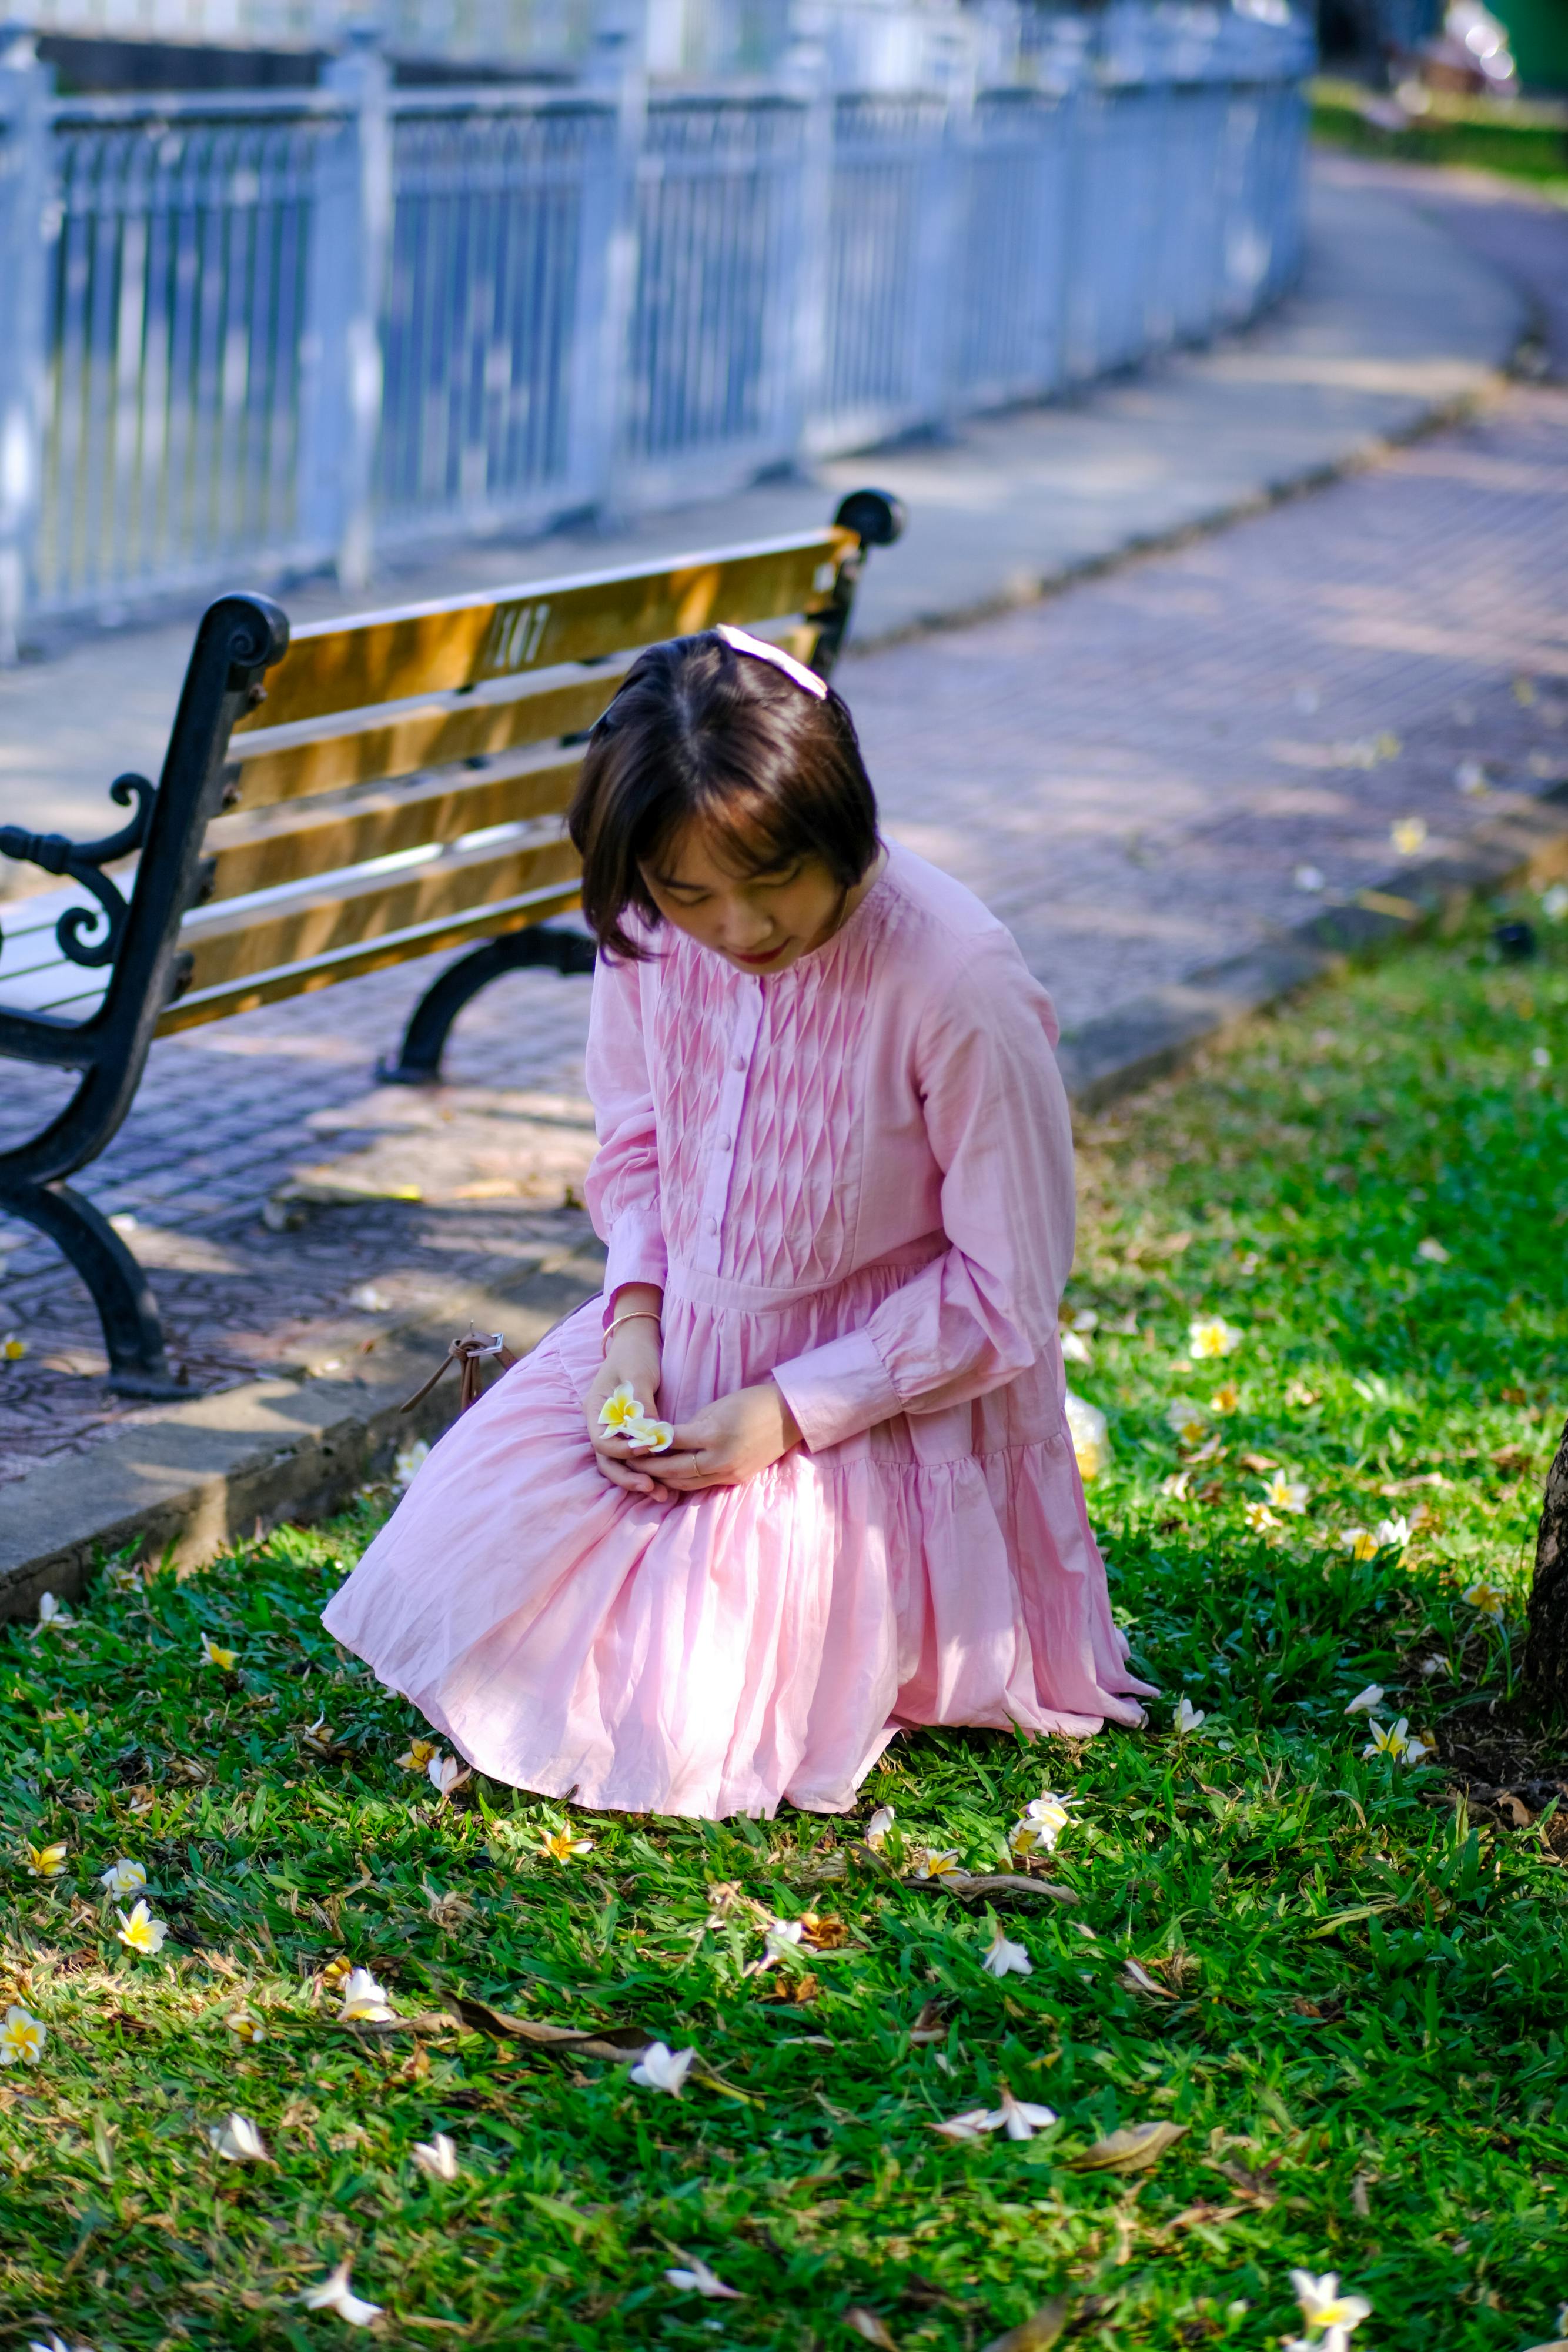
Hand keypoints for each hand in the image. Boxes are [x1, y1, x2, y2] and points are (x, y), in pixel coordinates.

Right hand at [585, 1292, 664, 1496]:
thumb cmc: (635, 1355)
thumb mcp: (637, 1375)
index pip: (601, 1442)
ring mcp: (617, 1430)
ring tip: (662, 1494)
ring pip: (622, 1464)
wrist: (639, 1342)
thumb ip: (641, 1405)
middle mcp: (603, 1425)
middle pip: (608, 1462)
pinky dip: (649, 1470)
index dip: (622, 1450)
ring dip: (639, 1479)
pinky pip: (637, 1457)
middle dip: (628, 1478)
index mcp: (596, 1410)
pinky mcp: (633, 1433)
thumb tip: (650, 1435)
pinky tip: (668, 1482)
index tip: (646, 1450)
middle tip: (651, 1488)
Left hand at [643, 1380, 801, 1492]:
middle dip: (648, 1467)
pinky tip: (671, 1477)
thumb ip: (690, 1426)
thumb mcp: (716, 1407)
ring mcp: (729, 1473)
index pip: (670, 1443)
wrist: (788, 1415)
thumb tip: (665, 1439)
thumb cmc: (751, 1402)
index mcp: (713, 1434)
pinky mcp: (736, 1479)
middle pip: (673, 1470)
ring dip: (663, 1479)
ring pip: (686, 1484)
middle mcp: (720, 1458)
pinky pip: (703, 1485)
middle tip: (628, 1462)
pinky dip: (684, 1482)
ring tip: (644, 1472)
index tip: (629, 1442)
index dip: (647, 1444)